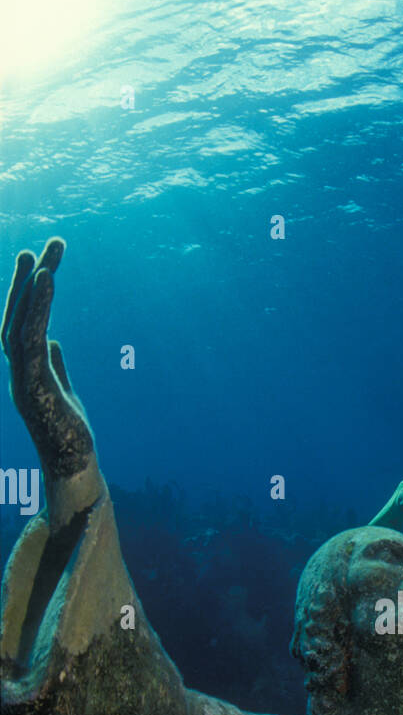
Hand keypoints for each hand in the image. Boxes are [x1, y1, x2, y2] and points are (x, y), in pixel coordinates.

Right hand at [1, 237, 93, 479]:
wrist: (73, 466)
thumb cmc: (68, 434)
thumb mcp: (63, 391)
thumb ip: (55, 365)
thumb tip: (52, 342)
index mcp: (26, 371)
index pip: (20, 326)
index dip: (24, 296)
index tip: (37, 267)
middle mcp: (19, 371)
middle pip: (16, 318)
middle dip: (26, 282)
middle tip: (40, 248)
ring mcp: (23, 377)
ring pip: (21, 324)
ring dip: (33, 288)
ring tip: (46, 257)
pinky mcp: (33, 383)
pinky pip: (31, 337)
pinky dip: (37, 306)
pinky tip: (47, 280)